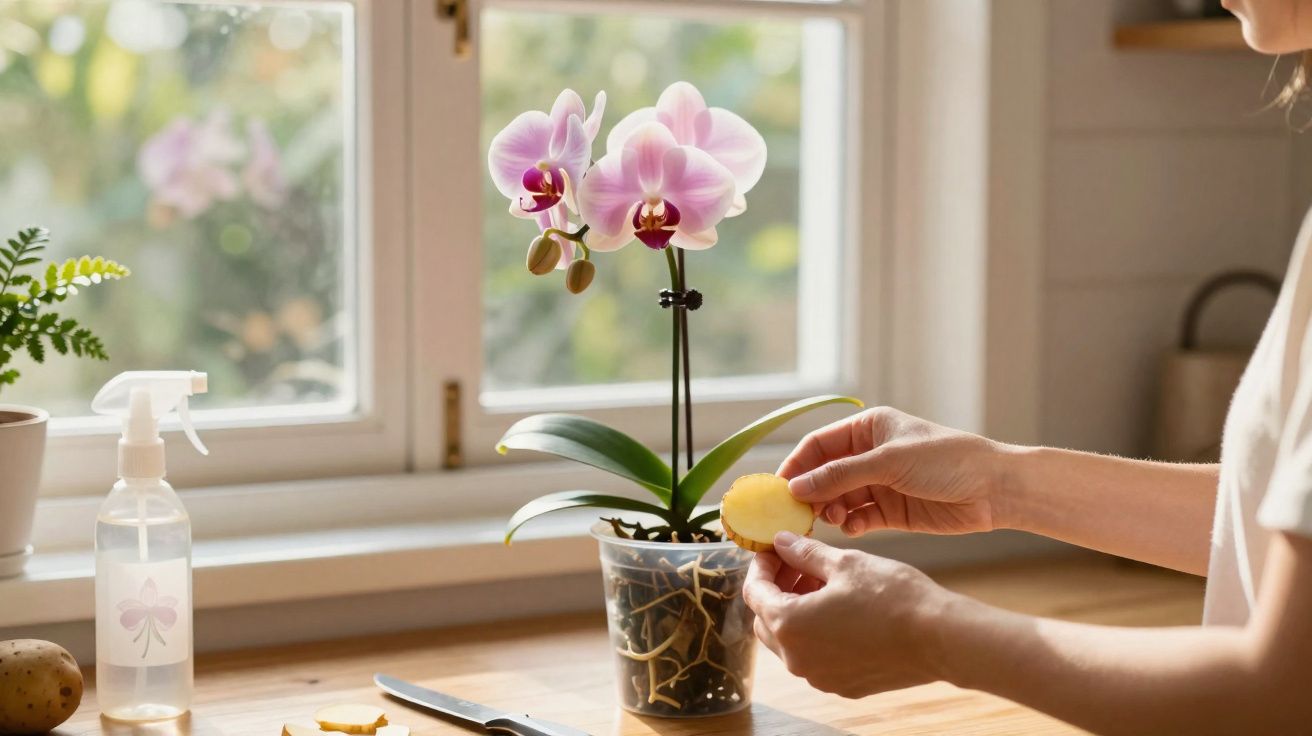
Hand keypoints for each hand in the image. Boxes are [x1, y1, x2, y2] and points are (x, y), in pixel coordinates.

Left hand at [742, 532, 946, 697]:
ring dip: (797, 611)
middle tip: (798, 564)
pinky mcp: (844, 685)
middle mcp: (797, 659)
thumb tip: (781, 543)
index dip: (762, 566)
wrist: (940, 637)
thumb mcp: (843, 563)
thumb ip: (804, 554)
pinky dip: (818, 634)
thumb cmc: (892, 596)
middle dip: (777, 589)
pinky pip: (817, 657)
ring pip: (791, 642)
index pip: (755, 592)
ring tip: (823, 584)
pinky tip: (841, 611)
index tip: (774, 550)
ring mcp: (820, 677)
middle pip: (767, 620)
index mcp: (788, 624)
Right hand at [780, 406, 1012, 535]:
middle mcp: (870, 455)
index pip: (818, 445)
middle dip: (811, 493)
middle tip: (798, 513)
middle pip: (824, 474)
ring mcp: (880, 484)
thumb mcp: (889, 461)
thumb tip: (796, 487)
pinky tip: (854, 527)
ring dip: (831, 510)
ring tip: (832, 519)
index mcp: (868, 429)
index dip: (796, 465)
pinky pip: (859, 518)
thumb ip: (840, 475)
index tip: (778, 488)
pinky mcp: (892, 511)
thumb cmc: (946, 460)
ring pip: (839, 498)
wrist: (994, 489)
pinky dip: (852, 524)